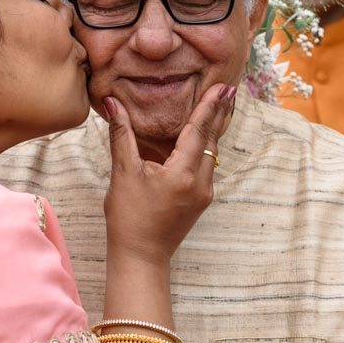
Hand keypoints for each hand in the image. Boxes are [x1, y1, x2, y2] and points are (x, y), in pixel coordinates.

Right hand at [103, 83, 236, 266]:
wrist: (141, 256)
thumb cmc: (129, 217)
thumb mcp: (123, 173)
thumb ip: (122, 134)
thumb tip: (114, 103)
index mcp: (182, 173)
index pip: (199, 130)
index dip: (209, 106)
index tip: (222, 86)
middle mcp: (200, 182)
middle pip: (213, 140)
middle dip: (220, 114)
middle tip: (229, 90)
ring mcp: (204, 193)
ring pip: (213, 154)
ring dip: (214, 131)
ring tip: (220, 109)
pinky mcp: (200, 201)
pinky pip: (208, 167)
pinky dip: (207, 148)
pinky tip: (202, 140)